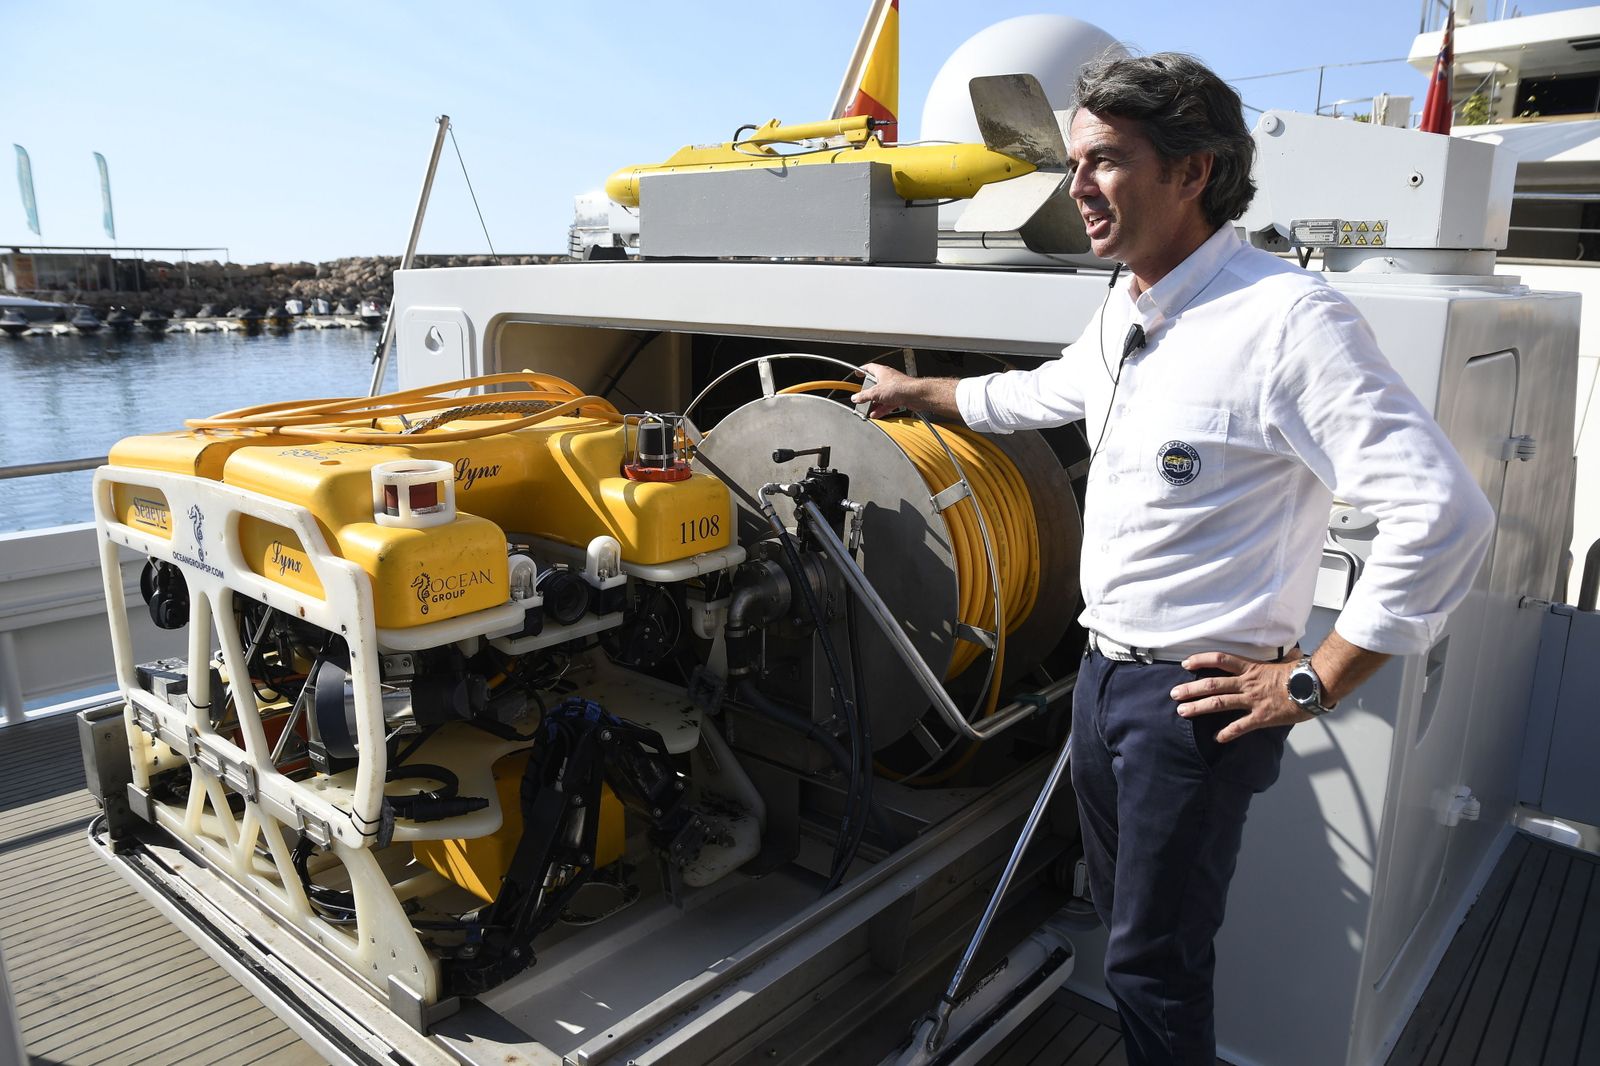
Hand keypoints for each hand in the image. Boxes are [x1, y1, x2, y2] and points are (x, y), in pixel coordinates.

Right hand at [852, 362, 913, 418]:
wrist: (916, 395)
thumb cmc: (900, 387)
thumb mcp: (876, 392)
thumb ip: (864, 396)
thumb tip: (855, 398)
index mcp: (882, 372)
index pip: (869, 368)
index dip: (862, 370)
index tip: (857, 373)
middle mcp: (888, 379)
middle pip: (874, 384)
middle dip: (868, 393)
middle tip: (861, 398)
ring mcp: (894, 388)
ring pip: (881, 396)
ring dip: (874, 403)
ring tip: (868, 409)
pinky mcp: (899, 397)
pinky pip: (888, 403)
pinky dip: (882, 408)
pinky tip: (876, 414)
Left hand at [1169, 649, 1310, 742]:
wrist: (1316, 685)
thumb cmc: (1303, 673)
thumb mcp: (1287, 660)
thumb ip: (1282, 657)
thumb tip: (1292, 650)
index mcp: (1251, 668)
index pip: (1220, 660)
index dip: (1201, 660)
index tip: (1185, 663)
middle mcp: (1247, 683)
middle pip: (1212, 684)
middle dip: (1190, 689)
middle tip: (1174, 694)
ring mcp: (1252, 700)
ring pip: (1219, 703)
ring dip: (1198, 707)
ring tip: (1182, 712)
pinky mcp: (1261, 717)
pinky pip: (1240, 726)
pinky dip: (1228, 733)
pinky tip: (1217, 738)